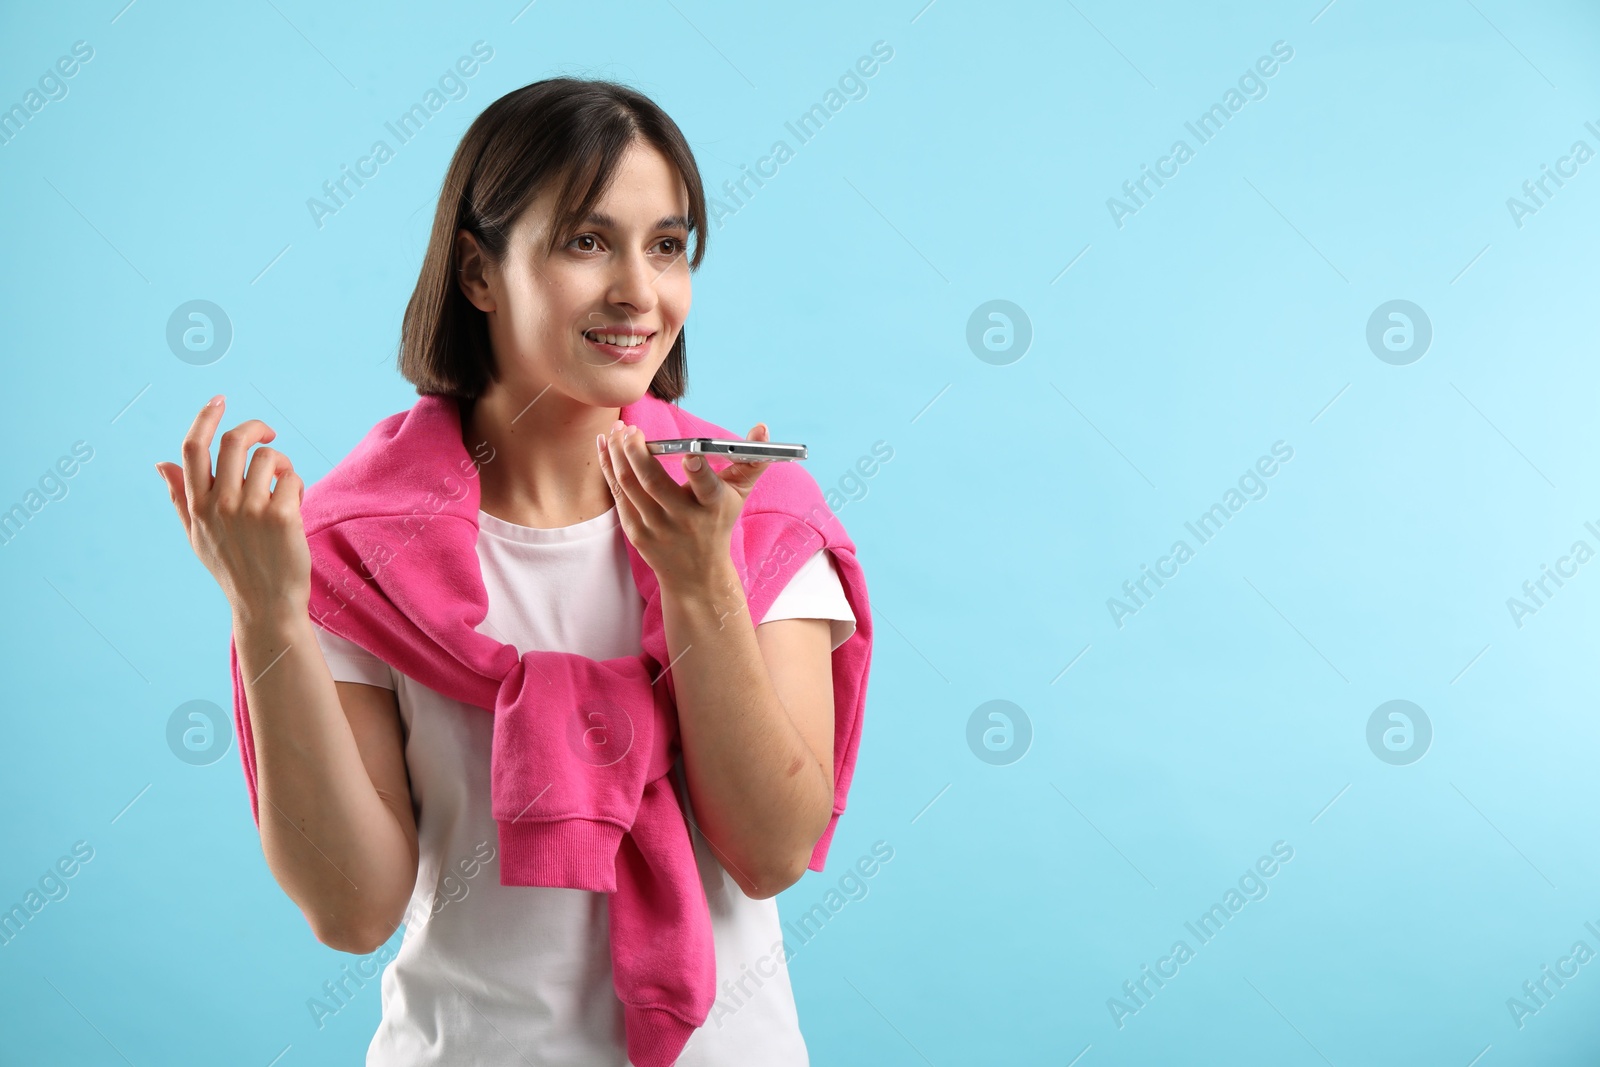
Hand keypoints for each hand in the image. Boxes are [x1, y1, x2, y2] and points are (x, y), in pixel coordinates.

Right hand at [154, 396, 311, 622]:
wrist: (266, 606)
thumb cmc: (234, 569)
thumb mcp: (197, 536)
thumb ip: (180, 498)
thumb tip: (159, 464)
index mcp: (197, 505)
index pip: (192, 448)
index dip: (205, 417)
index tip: (219, 399)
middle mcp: (220, 504)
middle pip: (233, 440)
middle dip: (256, 427)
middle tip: (269, 434)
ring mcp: (250, 509)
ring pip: (268, 457)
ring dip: (281, 465)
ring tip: (284, 488)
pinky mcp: (281, 516)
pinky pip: (292, 478)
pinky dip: (297, 486)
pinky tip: (294, 508)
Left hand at [597, 419, 772, 592]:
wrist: (696, 576)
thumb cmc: (717, 523)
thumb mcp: (739, 495)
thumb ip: (751, 460)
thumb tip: (762, 428)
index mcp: (713, 506)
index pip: (706, 488)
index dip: (697, 472)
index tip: (688, 455)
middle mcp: (684, 519)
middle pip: (655, 484)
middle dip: (638, 453)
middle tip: (630, 429)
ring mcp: (657, 528)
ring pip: (630, 486)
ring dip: (618, 455)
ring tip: (616, 432)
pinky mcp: (636, 533)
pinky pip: (619, 495)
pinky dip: (609, 468)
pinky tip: (605, 446)